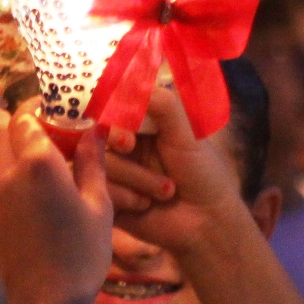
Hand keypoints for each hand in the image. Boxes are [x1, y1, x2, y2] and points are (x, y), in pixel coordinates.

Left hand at [0, 109, 111, 303]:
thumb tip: (93, 132)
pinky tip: (34, 193)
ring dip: (16, 151)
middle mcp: (8, 173)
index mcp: (38, 162)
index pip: (27, 115)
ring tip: (45, 163)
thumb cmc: (81, 255)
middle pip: (6, 132)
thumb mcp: (99, 205)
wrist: (45, 303)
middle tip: (54, 134)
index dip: (41, 107)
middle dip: (27, 125)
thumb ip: (92, 163)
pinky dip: (9, 176)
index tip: (58, 109)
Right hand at [102, 85, 244, 260]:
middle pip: (97, 135)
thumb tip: (133, 80)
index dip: (112, 113)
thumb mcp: (187, 134)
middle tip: (130, 146)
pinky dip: (123, 196)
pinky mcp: (107, 199)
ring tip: (165, 191)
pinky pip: (97, 189)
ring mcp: (113, 174)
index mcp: (139, 126)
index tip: (126, 122)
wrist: (206, 223)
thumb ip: (164, 105)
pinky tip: (145, 205)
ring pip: (99, 164)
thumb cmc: (202, 174)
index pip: (111, 108)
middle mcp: (121, 147)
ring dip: (134, 177)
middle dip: (117, 143)